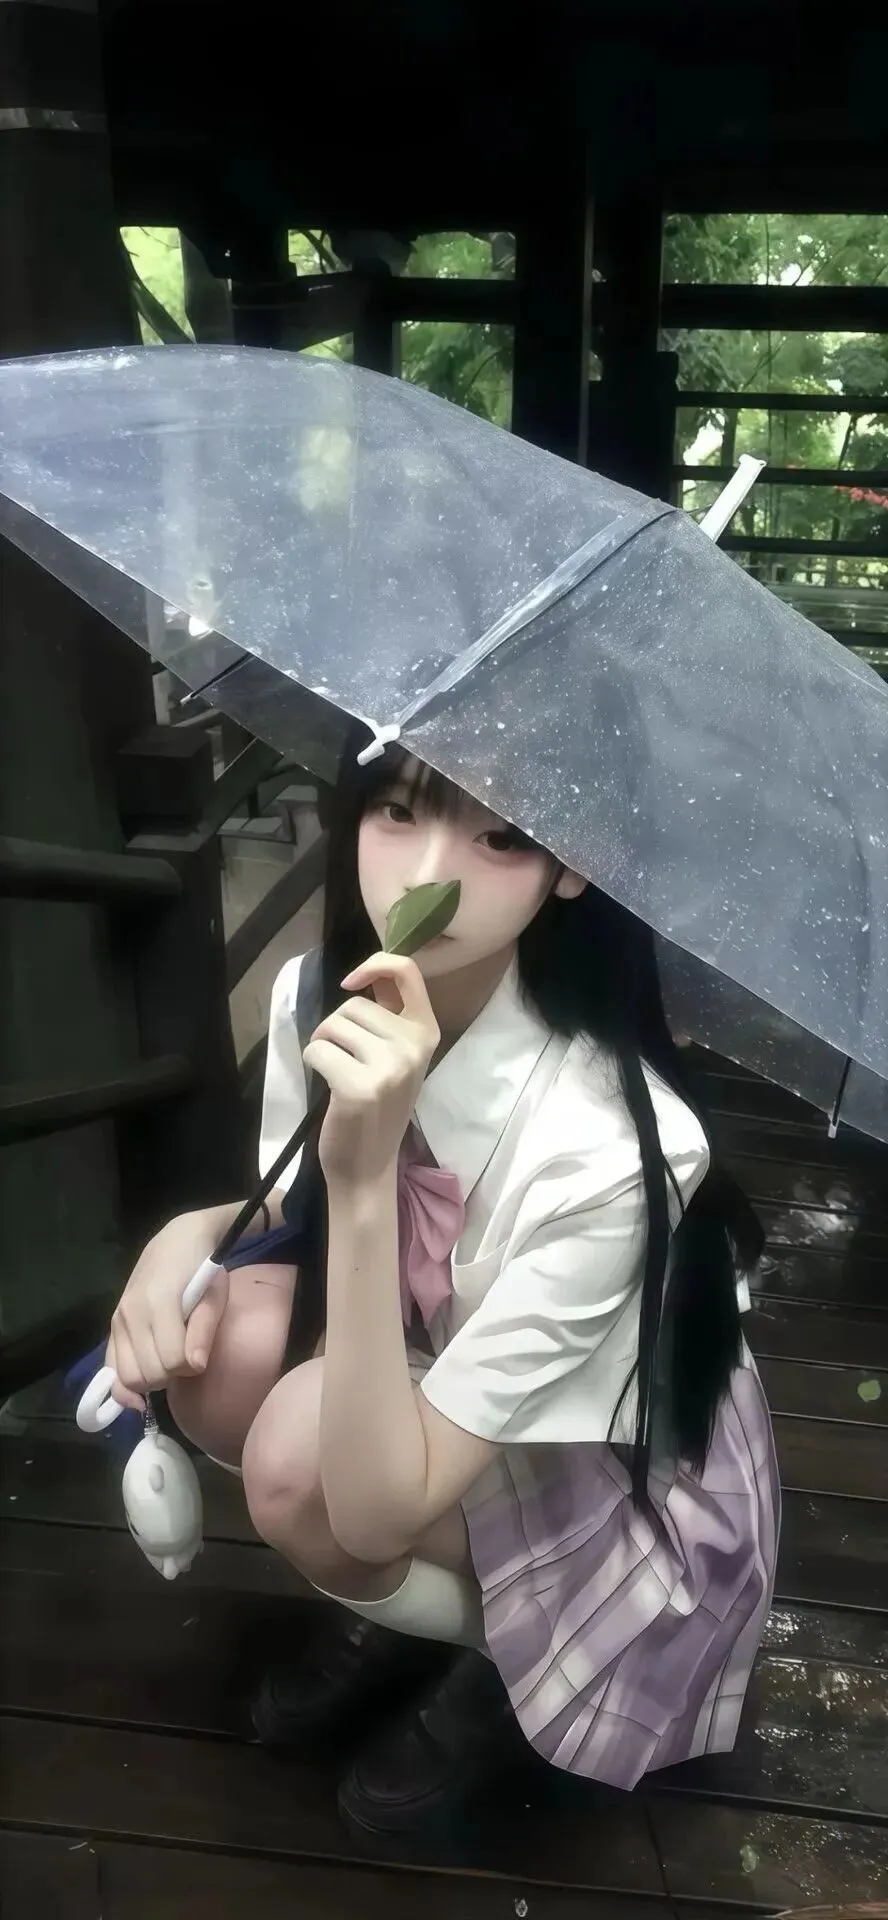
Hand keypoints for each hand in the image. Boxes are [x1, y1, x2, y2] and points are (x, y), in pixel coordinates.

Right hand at [107, 1209, 230, 1410]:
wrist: (176, 1242)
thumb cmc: (203, 1269)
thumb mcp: (214, 1296)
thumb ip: (204, 1332)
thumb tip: (195, 1367)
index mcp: (159, 1302)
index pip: (171, 1361)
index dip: (190, 1366)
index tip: (200, 1355)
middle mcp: (131, 1313)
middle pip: (148, 1374)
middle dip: (170, 1377)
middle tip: (184, 1360)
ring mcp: (117, 1320)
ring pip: (127, 1377)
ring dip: (150, 1381)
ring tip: (166, 1364)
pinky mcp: (111, 1325)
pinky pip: (109, 1369)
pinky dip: (123, 1387)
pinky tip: (138, 1394)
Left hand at [305, 953, 439, 1186]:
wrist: (368, 1168)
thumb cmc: (377, 1110)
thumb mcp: (396, 1059)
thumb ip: (388, 1019)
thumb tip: (366, 974)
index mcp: (427, 1034)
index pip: (408, 972)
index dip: (375, 965)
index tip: (351, 982)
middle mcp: (414, 1047)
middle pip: (354, 1004)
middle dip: (337, 1027)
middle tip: (345, 1061)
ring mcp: (389, 1067)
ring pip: (333, 1025)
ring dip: (323, 1044)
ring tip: (337, 1073)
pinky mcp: (359, 1086)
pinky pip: (316, 1050)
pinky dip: (311, 1062)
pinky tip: (327, 1087)